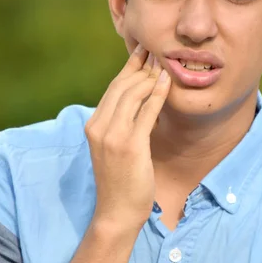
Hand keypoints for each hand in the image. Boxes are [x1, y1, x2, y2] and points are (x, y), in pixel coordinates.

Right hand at [84, 45, 170, 232]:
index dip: (128, 67)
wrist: (117, 211)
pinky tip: (167, 81)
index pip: (112, 88)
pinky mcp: (130, 145)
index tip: (142, 52)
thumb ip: (120, 123)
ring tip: (165, 62)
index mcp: (94, 125)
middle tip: (158, 51)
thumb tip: (139, 99)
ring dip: (150, 75)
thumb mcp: (113, 146)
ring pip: (132, 94)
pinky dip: (157, 93)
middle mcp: (99, 126)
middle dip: (141, 66)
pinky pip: (146, 111)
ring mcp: (113, 135)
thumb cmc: (120, 180)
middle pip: (121, 86)